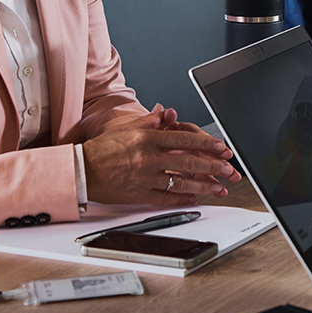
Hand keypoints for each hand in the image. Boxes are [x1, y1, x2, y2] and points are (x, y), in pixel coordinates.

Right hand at [82, 104, 240, 205]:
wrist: (82, 170)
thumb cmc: (103, 149)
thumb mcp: (127, 129)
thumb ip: (149, 122)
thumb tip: (167, 114)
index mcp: (147, 138)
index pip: (183, 139)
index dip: (205, 143)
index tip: (221, 146)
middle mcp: (148, 158)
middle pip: (187, 161)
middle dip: (212, 165)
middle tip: (228, 168)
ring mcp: (145, 177)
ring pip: (181, 182)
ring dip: (203, 185)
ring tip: (219, 187)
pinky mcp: (140, 194)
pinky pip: (166, 198)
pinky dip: (182, 198)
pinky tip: (195, 198)